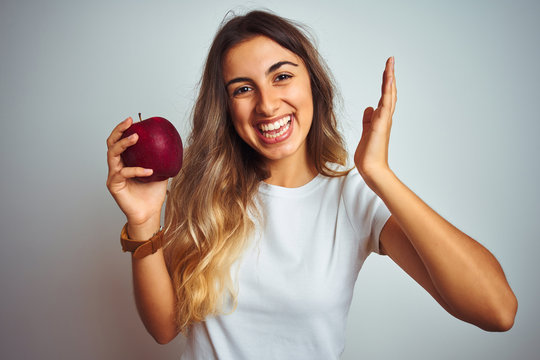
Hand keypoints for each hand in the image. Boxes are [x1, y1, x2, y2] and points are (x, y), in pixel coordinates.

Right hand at [106, 117, 167, 225]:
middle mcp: (116, 166)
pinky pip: (123, 173)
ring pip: (112, 155)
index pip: (119, 141)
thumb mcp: (161, 172)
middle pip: (111, 143)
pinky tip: (149, 170)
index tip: (132, 119)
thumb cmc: (153, 194)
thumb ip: (162, 159)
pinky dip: (136, 170)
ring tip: (135, 137)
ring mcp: (113, 175)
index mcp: (125, 162)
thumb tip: (175, 144)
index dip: (122, 129)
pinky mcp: (114, 185)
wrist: (148, 213)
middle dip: (118, 131)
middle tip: (129, 122)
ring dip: (123, 144)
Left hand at [354, 57, 396, 183]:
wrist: (371, 169)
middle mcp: (385, 117)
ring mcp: (384, 120)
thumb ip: (368, 120)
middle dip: (390, 76)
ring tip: (390, 64)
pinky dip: (388, 91)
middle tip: (391, 61)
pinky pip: (386, 104)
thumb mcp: (366, 132)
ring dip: (389, 79)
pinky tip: (388, 80)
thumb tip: (369, 108)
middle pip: (389, 92)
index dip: (386, 83)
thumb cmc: (369, 154)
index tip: (386, 70)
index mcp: (381, 119)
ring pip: (389, 95)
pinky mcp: (381, 124)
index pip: (385, 97)